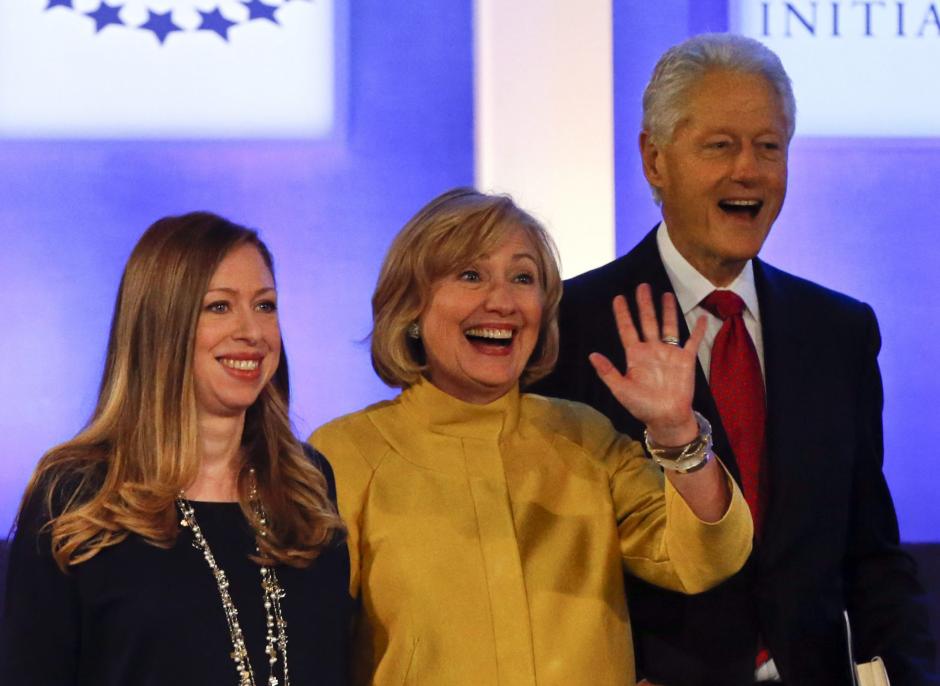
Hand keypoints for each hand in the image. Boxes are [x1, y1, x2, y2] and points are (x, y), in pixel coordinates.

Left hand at [588, 284, 705, 445]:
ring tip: (666, 293)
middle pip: (647, 321)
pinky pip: (692, 342)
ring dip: (667, 310)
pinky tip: (700, 317)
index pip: (627, 329)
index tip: (618, 298)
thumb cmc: (642, 406)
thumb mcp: (621, 390)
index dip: (623, 314)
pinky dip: (697, 330)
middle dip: (644, 304)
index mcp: (635, 356)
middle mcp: (651, 350)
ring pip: (668, 326)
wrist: (666, 418)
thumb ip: (608, 372)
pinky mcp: (685, 360)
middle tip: (642, 286)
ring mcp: (669, 353)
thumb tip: (592, 355)